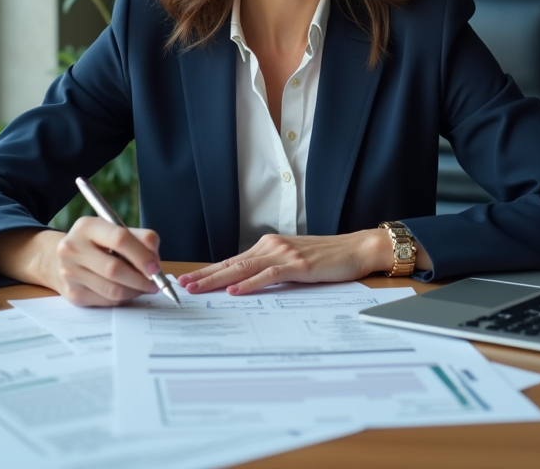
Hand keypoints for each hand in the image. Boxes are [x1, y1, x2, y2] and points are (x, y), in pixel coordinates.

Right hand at [51, 216, 163, 306]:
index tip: (156, 267)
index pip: (119, 239)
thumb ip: (141, 239)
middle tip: (156, 283)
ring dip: (135, 291)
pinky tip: (127, 291)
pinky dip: (123, 298)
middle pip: (115, 269)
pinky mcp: (73, 294)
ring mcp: (70, 273)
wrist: (62, 259)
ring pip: (112, 290)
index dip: (142, 255)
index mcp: (86, 227)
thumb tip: (155, 261)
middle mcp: (73, 249)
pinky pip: (107, 301)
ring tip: (144, 287)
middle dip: (141, 279)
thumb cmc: (97, 244)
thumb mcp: (115, 231)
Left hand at [176, 229, 391, 295]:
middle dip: (204, 275)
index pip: (232, 261)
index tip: (189, 279)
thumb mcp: (294, 262)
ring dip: (217, 279)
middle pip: (231, 264)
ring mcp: (284, 254)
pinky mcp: (298, 265)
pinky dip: (249, 284)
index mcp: (269, 247)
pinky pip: (268, 276)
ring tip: (197, 288)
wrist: (357, 249)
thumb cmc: (328, 258)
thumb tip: (248, 284)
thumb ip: (272, 270)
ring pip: (243, 268)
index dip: (209, 271)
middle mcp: (272, 247)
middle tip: (182, 285)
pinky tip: (234, 291)